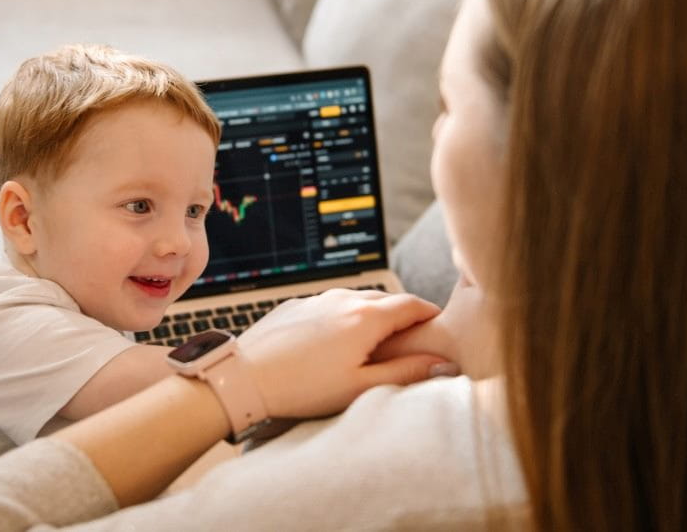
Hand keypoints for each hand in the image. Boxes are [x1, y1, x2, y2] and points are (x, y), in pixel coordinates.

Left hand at [237, 289, 454, 419]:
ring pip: (356, 299)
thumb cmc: (302, 388)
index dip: (430, 314)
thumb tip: (442, 363)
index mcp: (366, 317)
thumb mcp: (360, 387)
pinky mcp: (295, 305)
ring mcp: (317, 299)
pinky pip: (329, 305)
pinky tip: (335, 341)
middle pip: (386, 299)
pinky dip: (343, 316)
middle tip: (411, 337)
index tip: (438, 325)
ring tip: (374, 341)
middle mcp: (343, 299)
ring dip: (372, 314)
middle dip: (403, 314)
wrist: (244, 376)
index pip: (412, 304)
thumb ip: (405, 373)